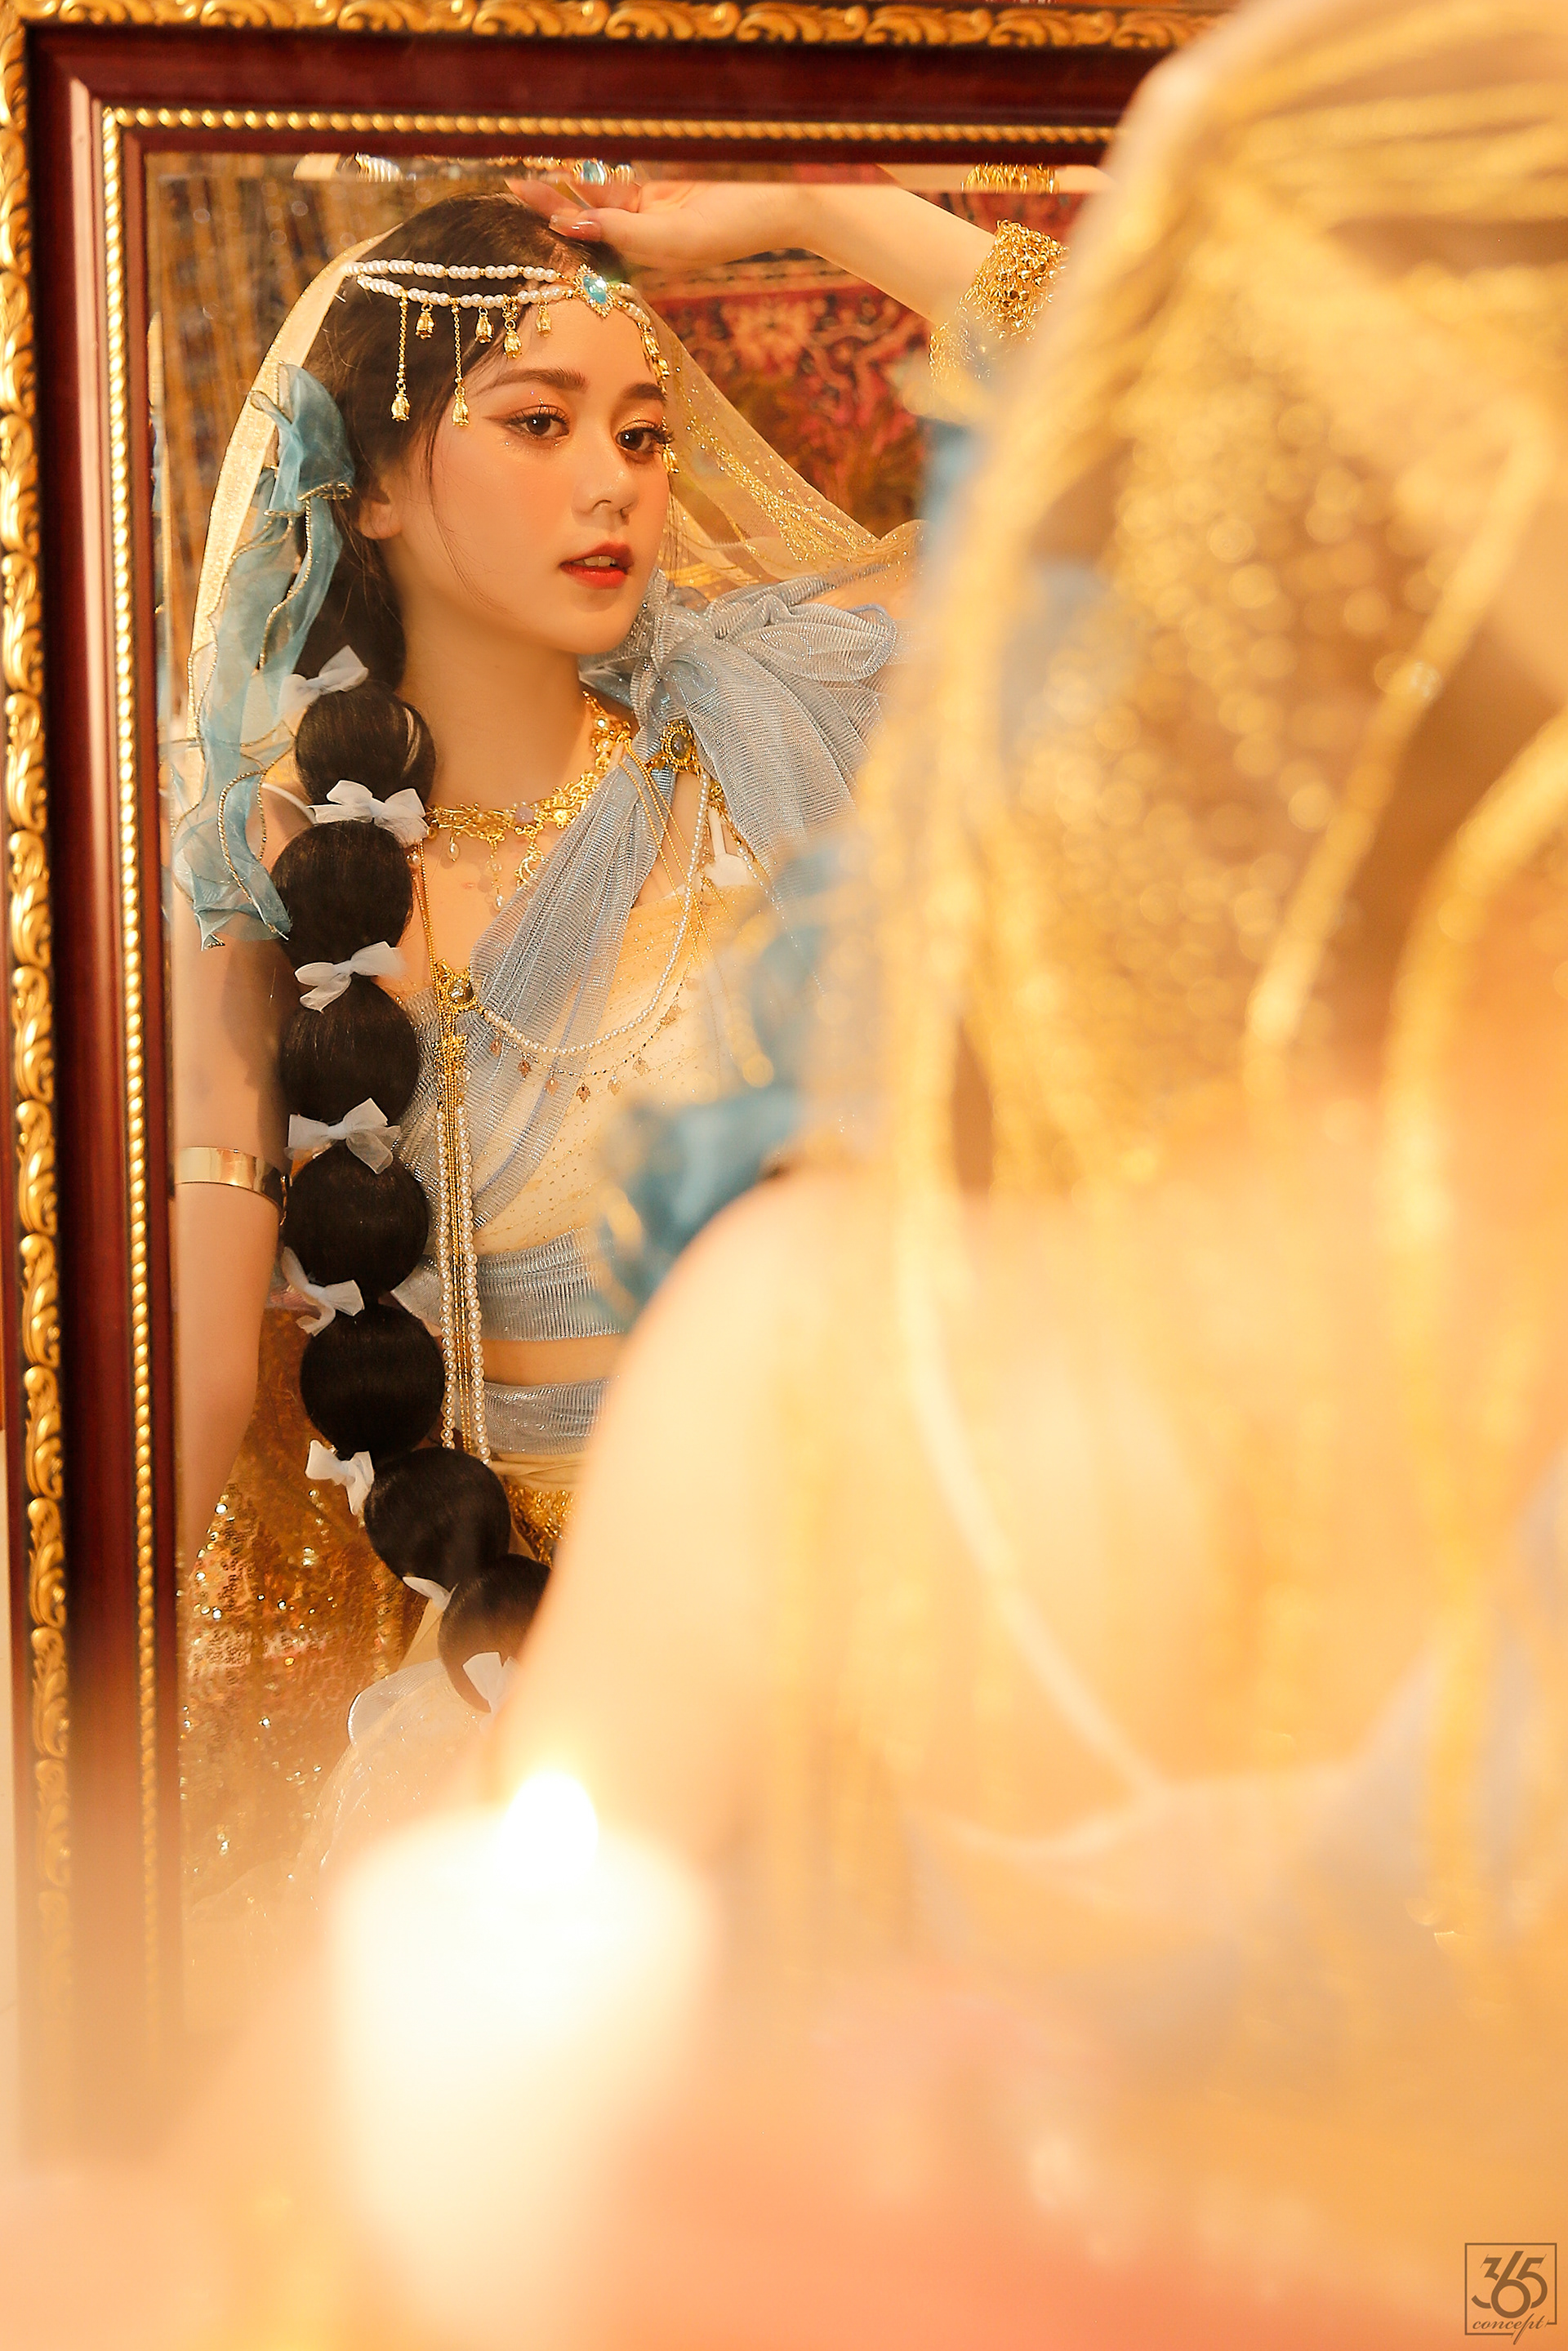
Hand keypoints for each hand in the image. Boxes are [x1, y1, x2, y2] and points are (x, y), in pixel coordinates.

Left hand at [508, 175, 806, 273]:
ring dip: (564, 189)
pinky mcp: (660, 192)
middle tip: (512, 187)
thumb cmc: (735, 225)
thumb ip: (623, 232)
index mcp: (645, 261)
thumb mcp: (676, 236)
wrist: (781, 201)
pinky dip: (592, 178)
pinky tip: (564, 170)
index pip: (588, 246)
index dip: (554, 228)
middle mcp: (642, 241)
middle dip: (549, 206)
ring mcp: (650, 215)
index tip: (522, 209)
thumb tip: (570, 227)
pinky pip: (617, 185)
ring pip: (596, 201)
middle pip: (585, 223)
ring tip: (526, 176)